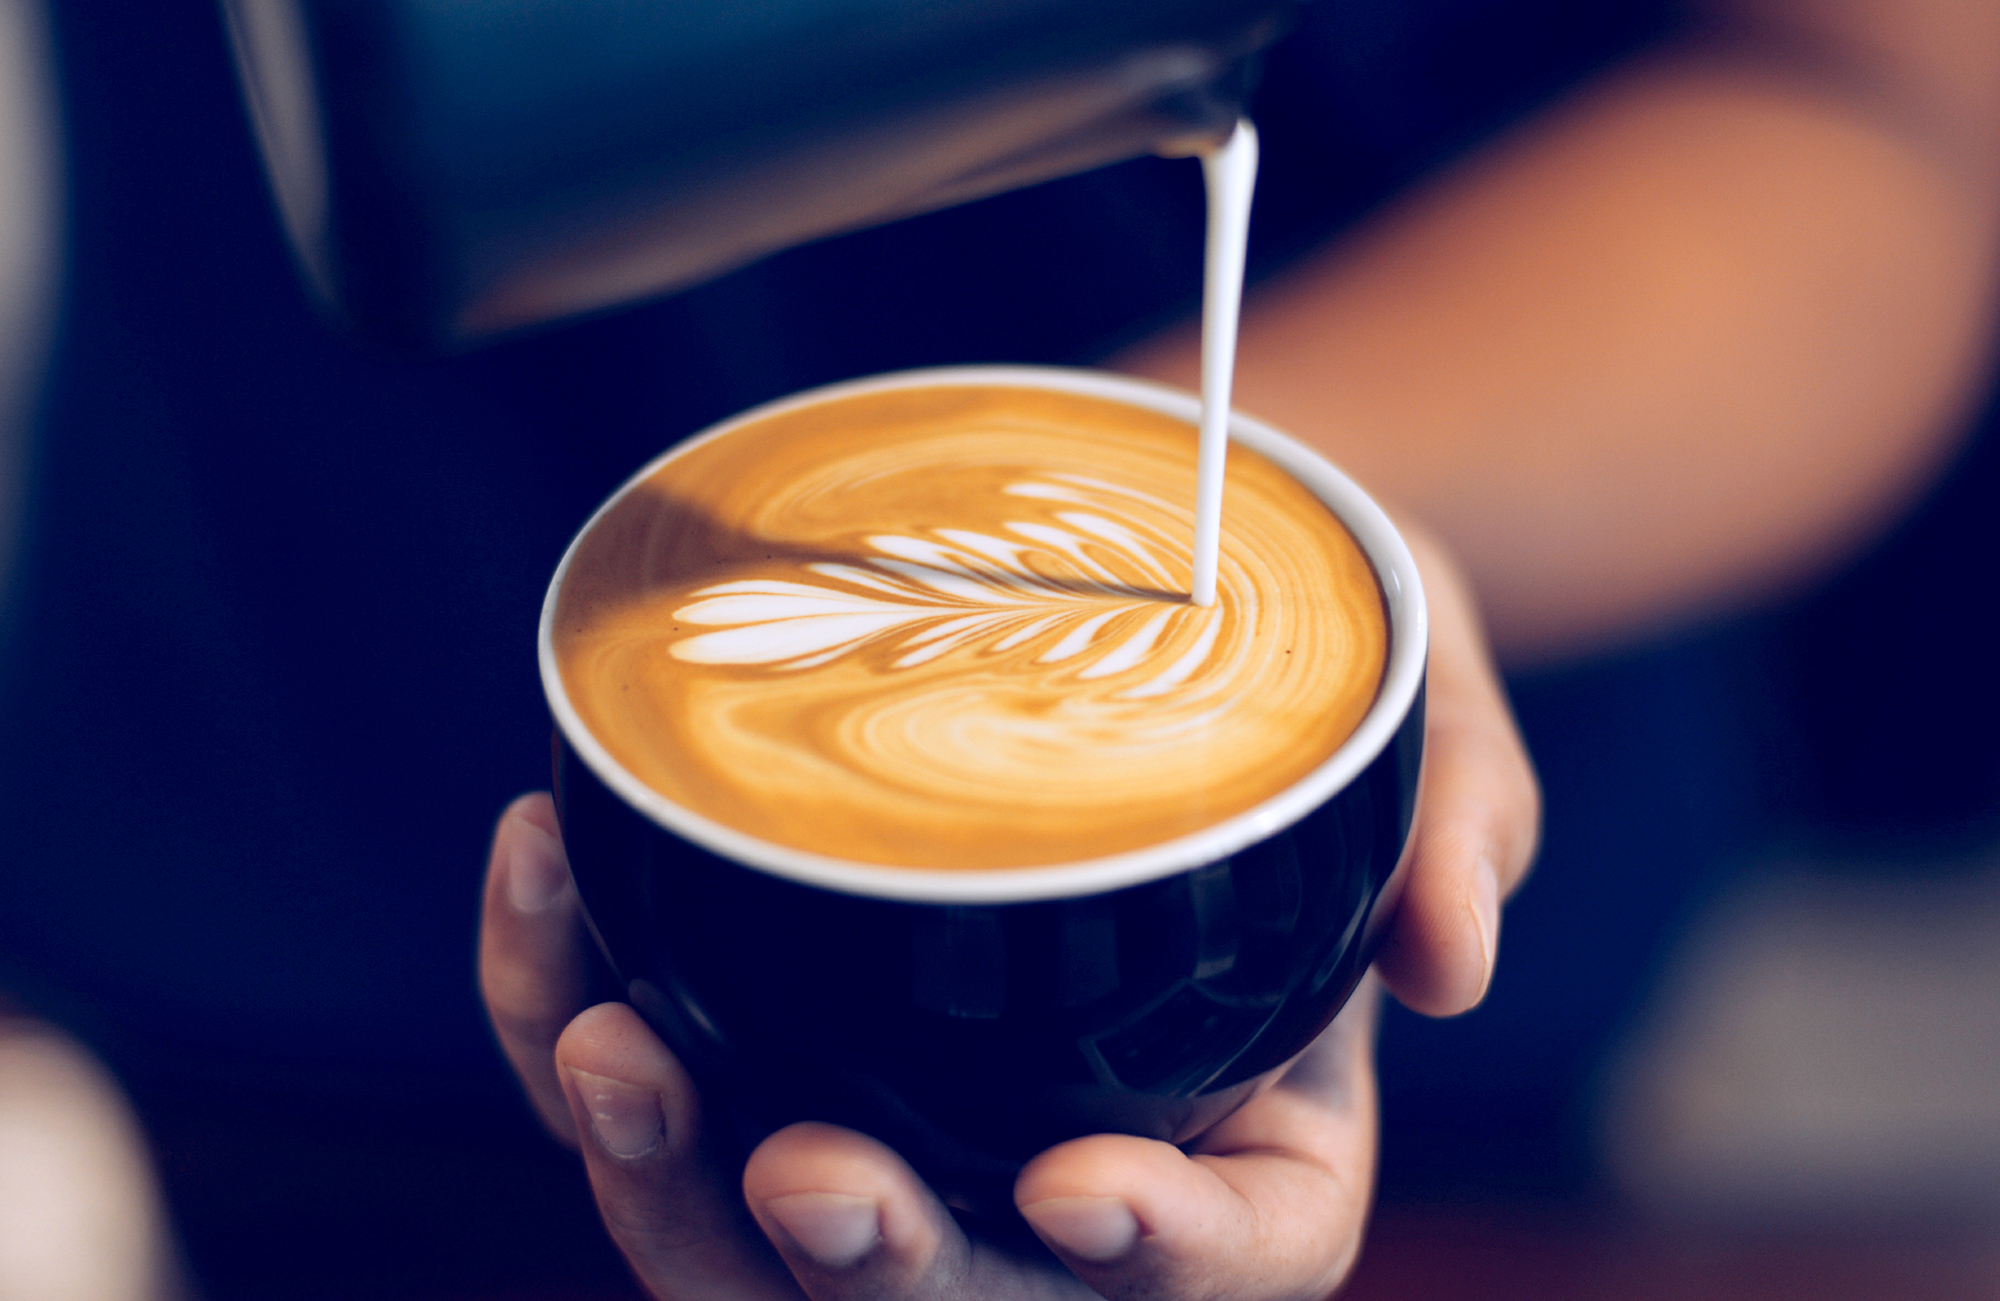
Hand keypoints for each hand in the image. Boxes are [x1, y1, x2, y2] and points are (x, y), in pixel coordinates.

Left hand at [478, 527, 1535, 1299]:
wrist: (1148, 581)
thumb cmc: (1301, 653)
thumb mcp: (1427, 696)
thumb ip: (1459, 813)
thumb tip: (1459, 948)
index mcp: (1248, 1125)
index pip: (1238, 1256)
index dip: (1163, 1260)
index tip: (1085, 1184)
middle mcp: (1061, 1146)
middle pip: (960, 1293)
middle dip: (874, 1270)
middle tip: (805, 1174)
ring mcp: (903, 1091)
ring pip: (752, 1229)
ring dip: (662, 1175)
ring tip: (611, 1039)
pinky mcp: (772, 1007)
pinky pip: (654, 1055)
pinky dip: (563, 996)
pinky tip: (541, 862)